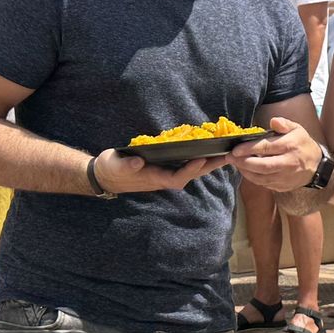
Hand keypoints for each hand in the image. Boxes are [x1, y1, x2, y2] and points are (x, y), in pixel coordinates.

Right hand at [93, 148, 230, 194]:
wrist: (105, 176)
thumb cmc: (110, 170)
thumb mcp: (114, 166)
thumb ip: (125, 165)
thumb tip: (137, 162)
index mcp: (153, 178)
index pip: (176, 177)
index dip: (189, 170)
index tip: (201, 159)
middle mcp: (163, 179)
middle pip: (191, 175)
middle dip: (209, 166)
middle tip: (228, 156)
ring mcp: (165, 175)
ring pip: (192, 171)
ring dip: (209, 164)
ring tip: (226, 154)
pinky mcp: (165, 169)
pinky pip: (187, 166)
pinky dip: (200, 160)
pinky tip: (211, 153)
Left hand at [230, 116, 321, 191]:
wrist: (316, 167)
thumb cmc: (303, 145)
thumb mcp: (298, 129)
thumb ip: (284, 124)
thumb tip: (274, 121)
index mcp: (290, 146)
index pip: (266, 147)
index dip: (249, 149)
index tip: (235, 149)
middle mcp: (288, 163)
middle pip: (262, 166)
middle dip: (243, 162)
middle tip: (230, 157)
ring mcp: (285, 177)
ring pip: (261, 177)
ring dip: (245, 171)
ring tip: (235, 163)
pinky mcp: (282, 186)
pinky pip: (263, 184)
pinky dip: (252, 178)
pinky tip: (246, 170)